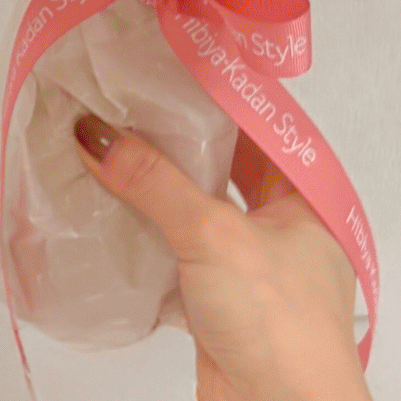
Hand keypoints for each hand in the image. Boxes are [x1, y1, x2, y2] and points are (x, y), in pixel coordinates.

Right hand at [75, 115, 375, 400]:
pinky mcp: (220, 303)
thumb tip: (97, 135)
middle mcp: (281, 228)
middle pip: (222, 170)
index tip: (165, 74)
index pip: (255, 130)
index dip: (212, 101)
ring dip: (158, 195)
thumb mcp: (213, 234)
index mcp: (303, 199)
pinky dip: (149, 241)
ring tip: (112, 154)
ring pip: (196, 214)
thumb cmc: (282, 327)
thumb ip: (154, 182)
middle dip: (176, 147)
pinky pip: (178, 256)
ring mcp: (250, 267)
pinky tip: (114, 220)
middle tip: (129, 109)